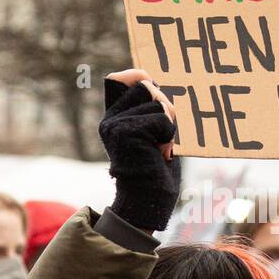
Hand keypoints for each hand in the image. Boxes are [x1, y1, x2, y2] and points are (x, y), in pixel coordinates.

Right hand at [100, 69, 180, 233]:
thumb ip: (153, 109)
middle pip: (145, 85)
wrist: (148, 201)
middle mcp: (110, 119)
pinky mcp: (125, 132)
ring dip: (168, 124)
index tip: (152, 89)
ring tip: (160, 146)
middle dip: (164, 106)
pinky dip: (169, 136)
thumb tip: (154, 82)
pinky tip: (160, 153)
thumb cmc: (157, 170)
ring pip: (156, 101)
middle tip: (163, 134)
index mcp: (115, 117)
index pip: (122, 79)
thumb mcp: (156, 133)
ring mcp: (115, 124)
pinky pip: (162, 118)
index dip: (139, 77)